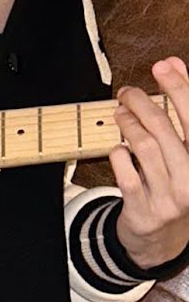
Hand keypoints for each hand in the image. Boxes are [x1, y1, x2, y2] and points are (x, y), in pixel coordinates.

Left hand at [111, 57, 188, 269]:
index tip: (162, 66)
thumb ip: (183, 107)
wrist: (163, 240)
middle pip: (164, 129)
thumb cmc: (178, 182)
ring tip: (120, 113)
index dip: (181, 88)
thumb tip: (172, 62)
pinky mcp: (145, 211)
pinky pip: (126, 173)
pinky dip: (119, 154)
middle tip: (127, 92)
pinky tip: (118, 148)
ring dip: (127, 123)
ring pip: (143, 147)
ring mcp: (171, 199)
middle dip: (142, 102)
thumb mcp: (187, 149)